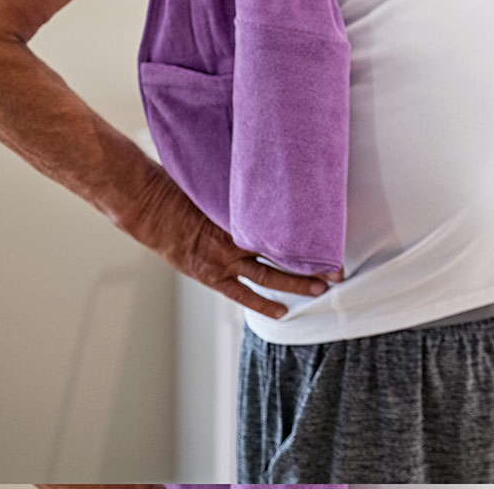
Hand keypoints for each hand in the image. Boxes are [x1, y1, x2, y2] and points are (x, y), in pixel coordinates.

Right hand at [127, 170, 339, 316]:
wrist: (153, 211)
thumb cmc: (188, 192)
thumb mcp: (223, 188)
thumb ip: (248, 193)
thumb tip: (276, 180)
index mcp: (242, 217)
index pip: (286, 229)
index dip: (312, 235)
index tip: (336, 237)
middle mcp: (238, 241)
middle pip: (284, 254)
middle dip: (313, 263)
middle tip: (339, 270)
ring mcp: (224, 262)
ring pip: (269, 276)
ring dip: (296, 284)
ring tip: (322, 290)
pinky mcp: (212, 277)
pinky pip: (242, 294)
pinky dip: (263, 304)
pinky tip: (282, 312)